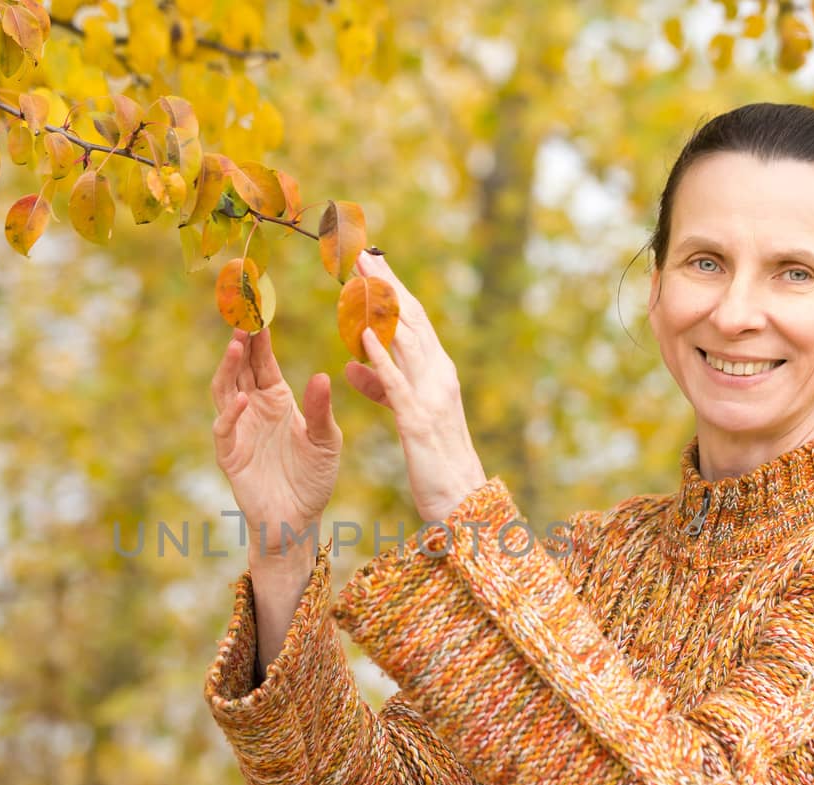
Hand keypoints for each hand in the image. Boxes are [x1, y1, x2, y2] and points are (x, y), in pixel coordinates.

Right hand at [211, 324, 341, 562]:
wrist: (298, 519)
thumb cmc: (314, 478)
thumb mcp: (327, 441)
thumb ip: (322, 411)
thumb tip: (323, 376)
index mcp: (277, 398)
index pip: (264, 360)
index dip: (260, 335)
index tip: (260, 307)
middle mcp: (253, 408)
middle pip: (240, 367)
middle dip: (240, 341)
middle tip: (243, 314)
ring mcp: (239, 429)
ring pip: (225, 390)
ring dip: (228, 368)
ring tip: (236, 345)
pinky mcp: (230, 454)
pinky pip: (225, 429)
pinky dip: (231, 414)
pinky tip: (242, 399)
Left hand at [344, 252, 487, 524]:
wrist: (462, 501)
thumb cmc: (435, 460)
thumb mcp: (403, 414)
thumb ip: (379, 386)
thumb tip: (351, 363)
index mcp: (436, 373)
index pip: (413, 321)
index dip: (391, 290)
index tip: (370, 262)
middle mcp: (438, 375)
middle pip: (410, 320)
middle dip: (386, 285)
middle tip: (362, 253)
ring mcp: (430, 396)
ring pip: (406, 340)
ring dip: (381, 307)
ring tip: (359, 277)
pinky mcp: (418, 421)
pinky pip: (395, 383)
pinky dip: (380, 357)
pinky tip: (362, 335)